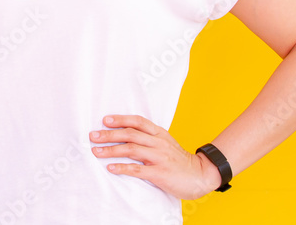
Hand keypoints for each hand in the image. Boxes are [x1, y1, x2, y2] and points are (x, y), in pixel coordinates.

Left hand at [88, 114, 222, 199]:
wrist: (202, 175)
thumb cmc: (180, 161)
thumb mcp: (166, 143)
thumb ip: (150, 138)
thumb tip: (126, 134)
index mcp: (160, 134)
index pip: (138, 121)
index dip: (121, 119)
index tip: (105, 120)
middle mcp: (158, 143)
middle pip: (130, 134)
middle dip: (109, 134)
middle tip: (93, 136)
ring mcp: (159, 157)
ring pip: (131, 149)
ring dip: (111, 150)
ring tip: (96, 151)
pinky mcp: (160, 173)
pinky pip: (138, 169)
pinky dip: (123, 168)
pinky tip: (111, 168)